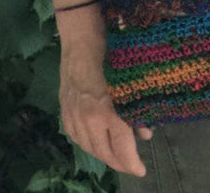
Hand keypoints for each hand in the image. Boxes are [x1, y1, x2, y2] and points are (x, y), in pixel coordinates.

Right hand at [58, 39, 154, 176]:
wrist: (81, 38)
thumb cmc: (113, 53)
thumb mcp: (131, 81)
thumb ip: (137, 109)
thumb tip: (145, 133)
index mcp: (108, 112)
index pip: (122, 148)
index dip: (132, 163)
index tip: (141, 171)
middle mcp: (88, 119)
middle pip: (104, 152)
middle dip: (119, 162)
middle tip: (131, 166)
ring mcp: (73, 115)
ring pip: (88, 147)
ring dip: (103, 154)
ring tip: (116, 156)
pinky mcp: (64, 110)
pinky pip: (75, 136)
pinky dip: (87, 143)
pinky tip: (95, 142)